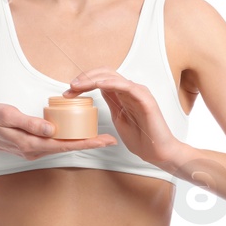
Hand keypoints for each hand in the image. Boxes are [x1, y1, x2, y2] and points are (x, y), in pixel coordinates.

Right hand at [0, 103, 114, 159]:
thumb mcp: (7, 116)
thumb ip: (30, 123)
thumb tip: (52, 129)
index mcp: (31, 144)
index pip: (65, 145)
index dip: (86, 142)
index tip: (103, 140)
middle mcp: (35, 151)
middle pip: (67, 148)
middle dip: (89, 143)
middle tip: (109, 139)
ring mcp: (33, 150)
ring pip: (61, 146)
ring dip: (79, 142)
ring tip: (98, 136)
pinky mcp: (32, 146)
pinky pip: (54, 144)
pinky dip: (67, 140)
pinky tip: (75, 134)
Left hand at [64, 67, 185, 165]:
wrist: (157, 152)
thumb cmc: (140, 137)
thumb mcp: (118, 118)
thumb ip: (111, 103)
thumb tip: (97, 91)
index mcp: (123, 94)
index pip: (102, 78)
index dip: (85, 81)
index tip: (69, 91)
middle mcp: (131, 90)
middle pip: (106, 73)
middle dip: (85, 77)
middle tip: (71, 86)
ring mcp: (139, 93)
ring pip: (113, 77)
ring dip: (93, 79)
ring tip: (78, 86)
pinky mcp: (146, 100)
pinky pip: (127, 86)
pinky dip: (111, 83)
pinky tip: (98, 85)